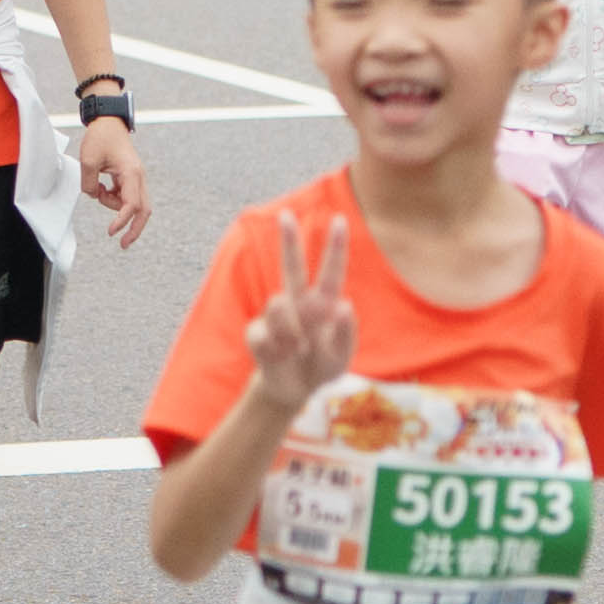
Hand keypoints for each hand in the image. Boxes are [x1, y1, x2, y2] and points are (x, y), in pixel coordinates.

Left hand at [78, 119, 151, 248]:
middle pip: (143, 210)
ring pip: (131, 204)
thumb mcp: (88, 160)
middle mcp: (138, 177)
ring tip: (97, 190)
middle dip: (134, 229)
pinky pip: (125, 197)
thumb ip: (89, 184)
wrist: (108, 122)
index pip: (131, 204)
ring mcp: (136, 178)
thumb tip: (93, 196)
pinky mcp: (130, 178)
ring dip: (114, 207)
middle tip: (123, 244)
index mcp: (131, 173)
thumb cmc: (101, 137)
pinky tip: (101, 189)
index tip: (111, 232)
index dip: (122, 221)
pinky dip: (113, 200)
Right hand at [241, 208, 360, 414]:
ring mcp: (276, 316)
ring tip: (299, 349)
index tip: (339, 219)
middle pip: (291, 267)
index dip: (335, 247)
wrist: (294, 390)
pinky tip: (281, 357)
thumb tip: (344, 304)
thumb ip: (346, 333)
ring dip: (291, 331)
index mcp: (323, 304)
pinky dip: (276, 349)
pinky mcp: (257, 333)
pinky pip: (264, 335)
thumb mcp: (342, 357)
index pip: (331, 272)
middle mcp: (299, 303)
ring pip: (278, 306)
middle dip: (288, 240)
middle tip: (284, 214)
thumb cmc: (322, 367)